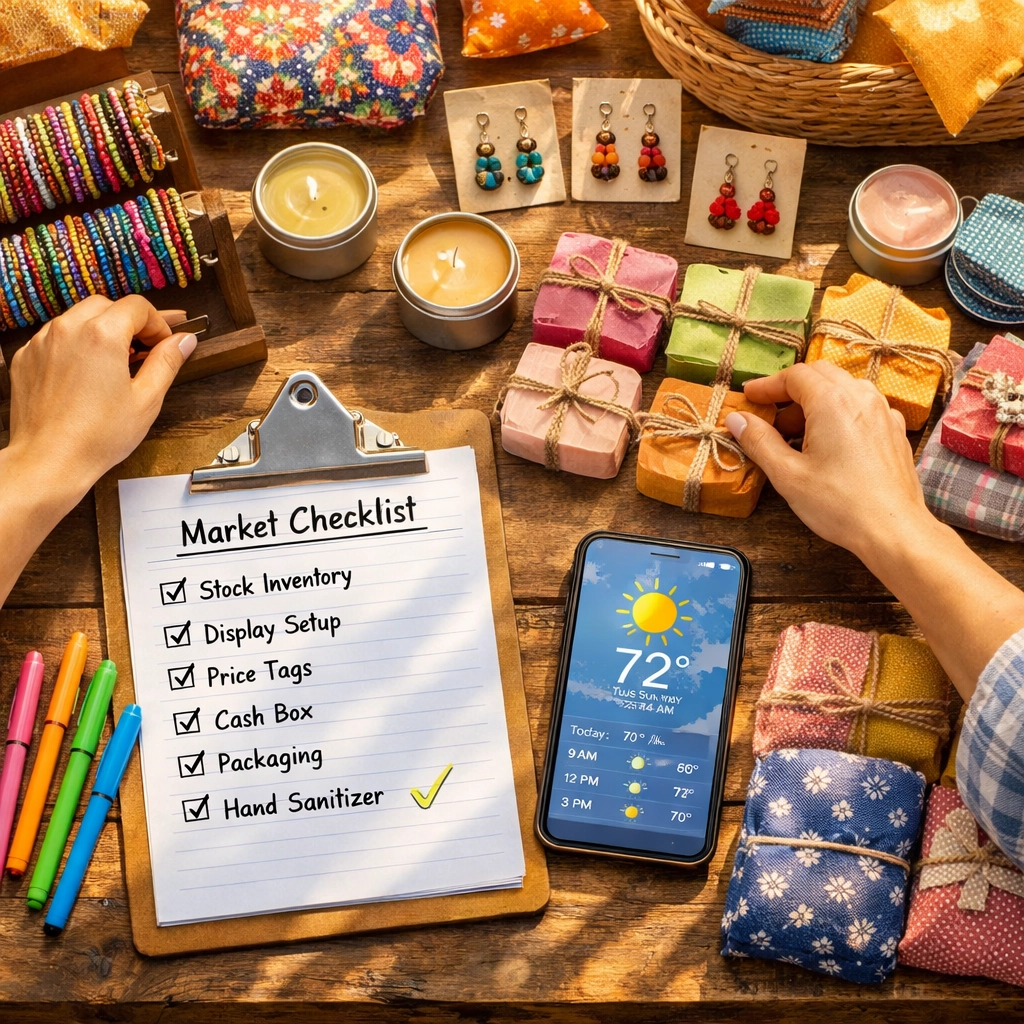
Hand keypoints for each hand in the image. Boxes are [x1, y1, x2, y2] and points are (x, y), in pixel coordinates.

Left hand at [6, 295, 196, 504]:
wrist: (50, 460)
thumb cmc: (96, 437)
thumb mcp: (146, 399)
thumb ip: (167, 362)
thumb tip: (184, 340)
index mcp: (101, 335)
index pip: (137, 306)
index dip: (158, 323)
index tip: (164, 343)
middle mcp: (68, 330)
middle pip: (107, 306)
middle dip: (130, 323)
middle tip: (145, 350)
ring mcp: (43, 342)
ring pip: (79, 318)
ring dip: (102, 331)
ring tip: (116, 363)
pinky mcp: (27, 357)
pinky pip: (56, 337)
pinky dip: (76, 345)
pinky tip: (87, 374)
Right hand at [723, 361, 932, 561]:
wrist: (893, 530)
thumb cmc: (838, 503)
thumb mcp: (788, 475)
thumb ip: (759, 441)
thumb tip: (736, 419)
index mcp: (833, 401)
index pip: (795, 376)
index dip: (768, 385)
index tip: (748, 397)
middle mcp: (861, 397)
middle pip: (821, 375)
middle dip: (791, 390)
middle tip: (769, 413)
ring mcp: (884, 412)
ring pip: (843, 388)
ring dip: (815, 401)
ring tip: (796, 431)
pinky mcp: (894, 430)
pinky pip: (862, 406)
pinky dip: (838, 412)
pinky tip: (829, 441)